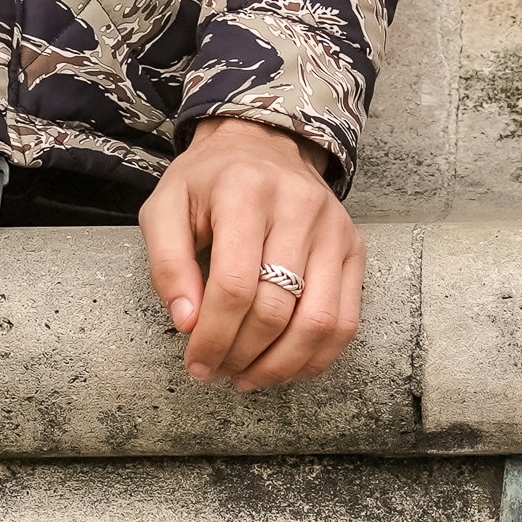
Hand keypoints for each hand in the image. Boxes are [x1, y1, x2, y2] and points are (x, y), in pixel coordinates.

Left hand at [143, 118, 363, 391]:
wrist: (263, 144)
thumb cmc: (208, 182)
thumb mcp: (166, 208)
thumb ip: (166, 263)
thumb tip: (186, 323)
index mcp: (245, 192)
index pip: (234, 284)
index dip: (213, 336)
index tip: (195, 363)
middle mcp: (298, 208)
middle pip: (276, 308)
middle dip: (241, 354)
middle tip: (217, 371)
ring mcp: (334, 230)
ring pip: (318, 322)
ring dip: (281, 365)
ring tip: (248, 378)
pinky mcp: (354, 248)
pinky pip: (345, 320)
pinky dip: (316, 357)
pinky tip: (284, 366)